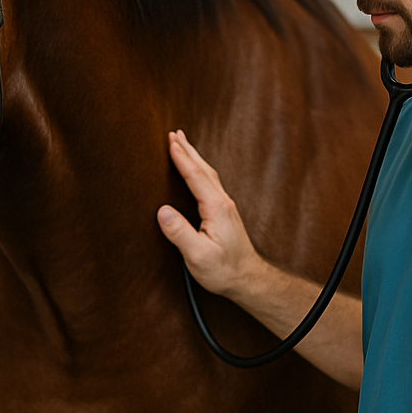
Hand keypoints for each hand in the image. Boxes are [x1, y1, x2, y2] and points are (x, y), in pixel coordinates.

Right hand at [157, 130, 262, 299]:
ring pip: (208, 175)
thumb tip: (163, 210)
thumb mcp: (197, 255)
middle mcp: (223, 203)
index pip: (196, 177)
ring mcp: (225, 207)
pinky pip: (210, 184)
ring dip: (194, 158)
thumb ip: (179, 232)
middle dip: (188, 150)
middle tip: (174, 133)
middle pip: (204, 169)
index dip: (182, 158)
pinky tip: (196, 173)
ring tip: (182, 145)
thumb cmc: (223, 270)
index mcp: (216, 208)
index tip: (170, 141)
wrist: (248, 279)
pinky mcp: (225, 214)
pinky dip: (200, 171)